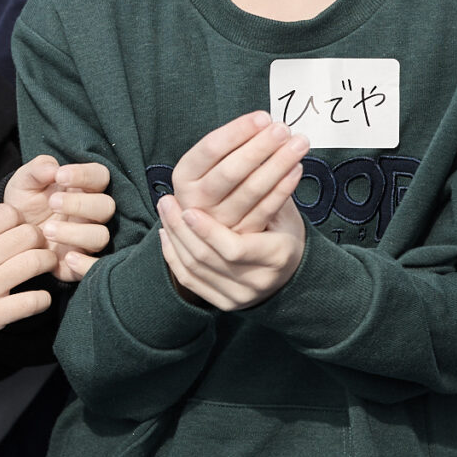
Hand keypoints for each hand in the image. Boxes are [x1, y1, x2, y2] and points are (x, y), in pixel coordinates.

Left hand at [0, 156, 117, 281]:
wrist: (8, 236)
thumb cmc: (24, 203)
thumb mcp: (24, 182)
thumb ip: (37, 169)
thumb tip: (53, 168)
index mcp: (84, 188)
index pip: (100, 176)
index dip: (85, 175)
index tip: (60, 176)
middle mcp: (91, 214)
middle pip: (106, 207)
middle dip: (80, 204)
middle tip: (52, 203)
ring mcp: (87, 239)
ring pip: (101, 236)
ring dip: (77, 233)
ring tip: (47, 230)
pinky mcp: (81, 264)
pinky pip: (95, 267)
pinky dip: (86, 265)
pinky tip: (66, 259)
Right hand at [0, 204, 58, 339]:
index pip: (7, 212)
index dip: (17, 219)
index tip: (16, 229)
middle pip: (28, 234)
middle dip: (38, 239)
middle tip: (37, 247)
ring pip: (35, 262)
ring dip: (47, 263)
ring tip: (45, 266)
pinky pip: (32, 301)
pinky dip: (42, 299)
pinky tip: (38, 298)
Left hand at [157, 187, 306, 311]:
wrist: (292, 274)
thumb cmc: (286, 234)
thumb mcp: (285, 212)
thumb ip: (266, 191)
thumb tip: (249, 155)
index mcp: (277, 256)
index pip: (235, 248)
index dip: (209, 231)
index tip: (189, 210)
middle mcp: (257, 281)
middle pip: (207, 258)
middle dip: (181, 229)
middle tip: (166, 201)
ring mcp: (238, 295)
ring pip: (193, 269)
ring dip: (174, 237)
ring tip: (165, 211)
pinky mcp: (223, 301)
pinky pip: (189, 280)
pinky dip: (173, 256)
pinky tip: (165, 234)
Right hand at [170, 112, 309, 229]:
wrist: (215, 230)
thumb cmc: (217, 184)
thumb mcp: (211, 165)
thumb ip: (231, 147)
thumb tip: (265, 123)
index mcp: (184, 175)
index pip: (210, 148)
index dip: (238, 131)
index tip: (263, 117)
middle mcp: (195, 200)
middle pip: (230, 171)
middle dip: (259, 147)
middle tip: (283, 129)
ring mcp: (217, 221)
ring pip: (251, 190)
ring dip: (278, 164)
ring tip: (298, 144)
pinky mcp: (239, 237)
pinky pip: (265, 210)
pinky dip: (283, 188)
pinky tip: (296, 169)